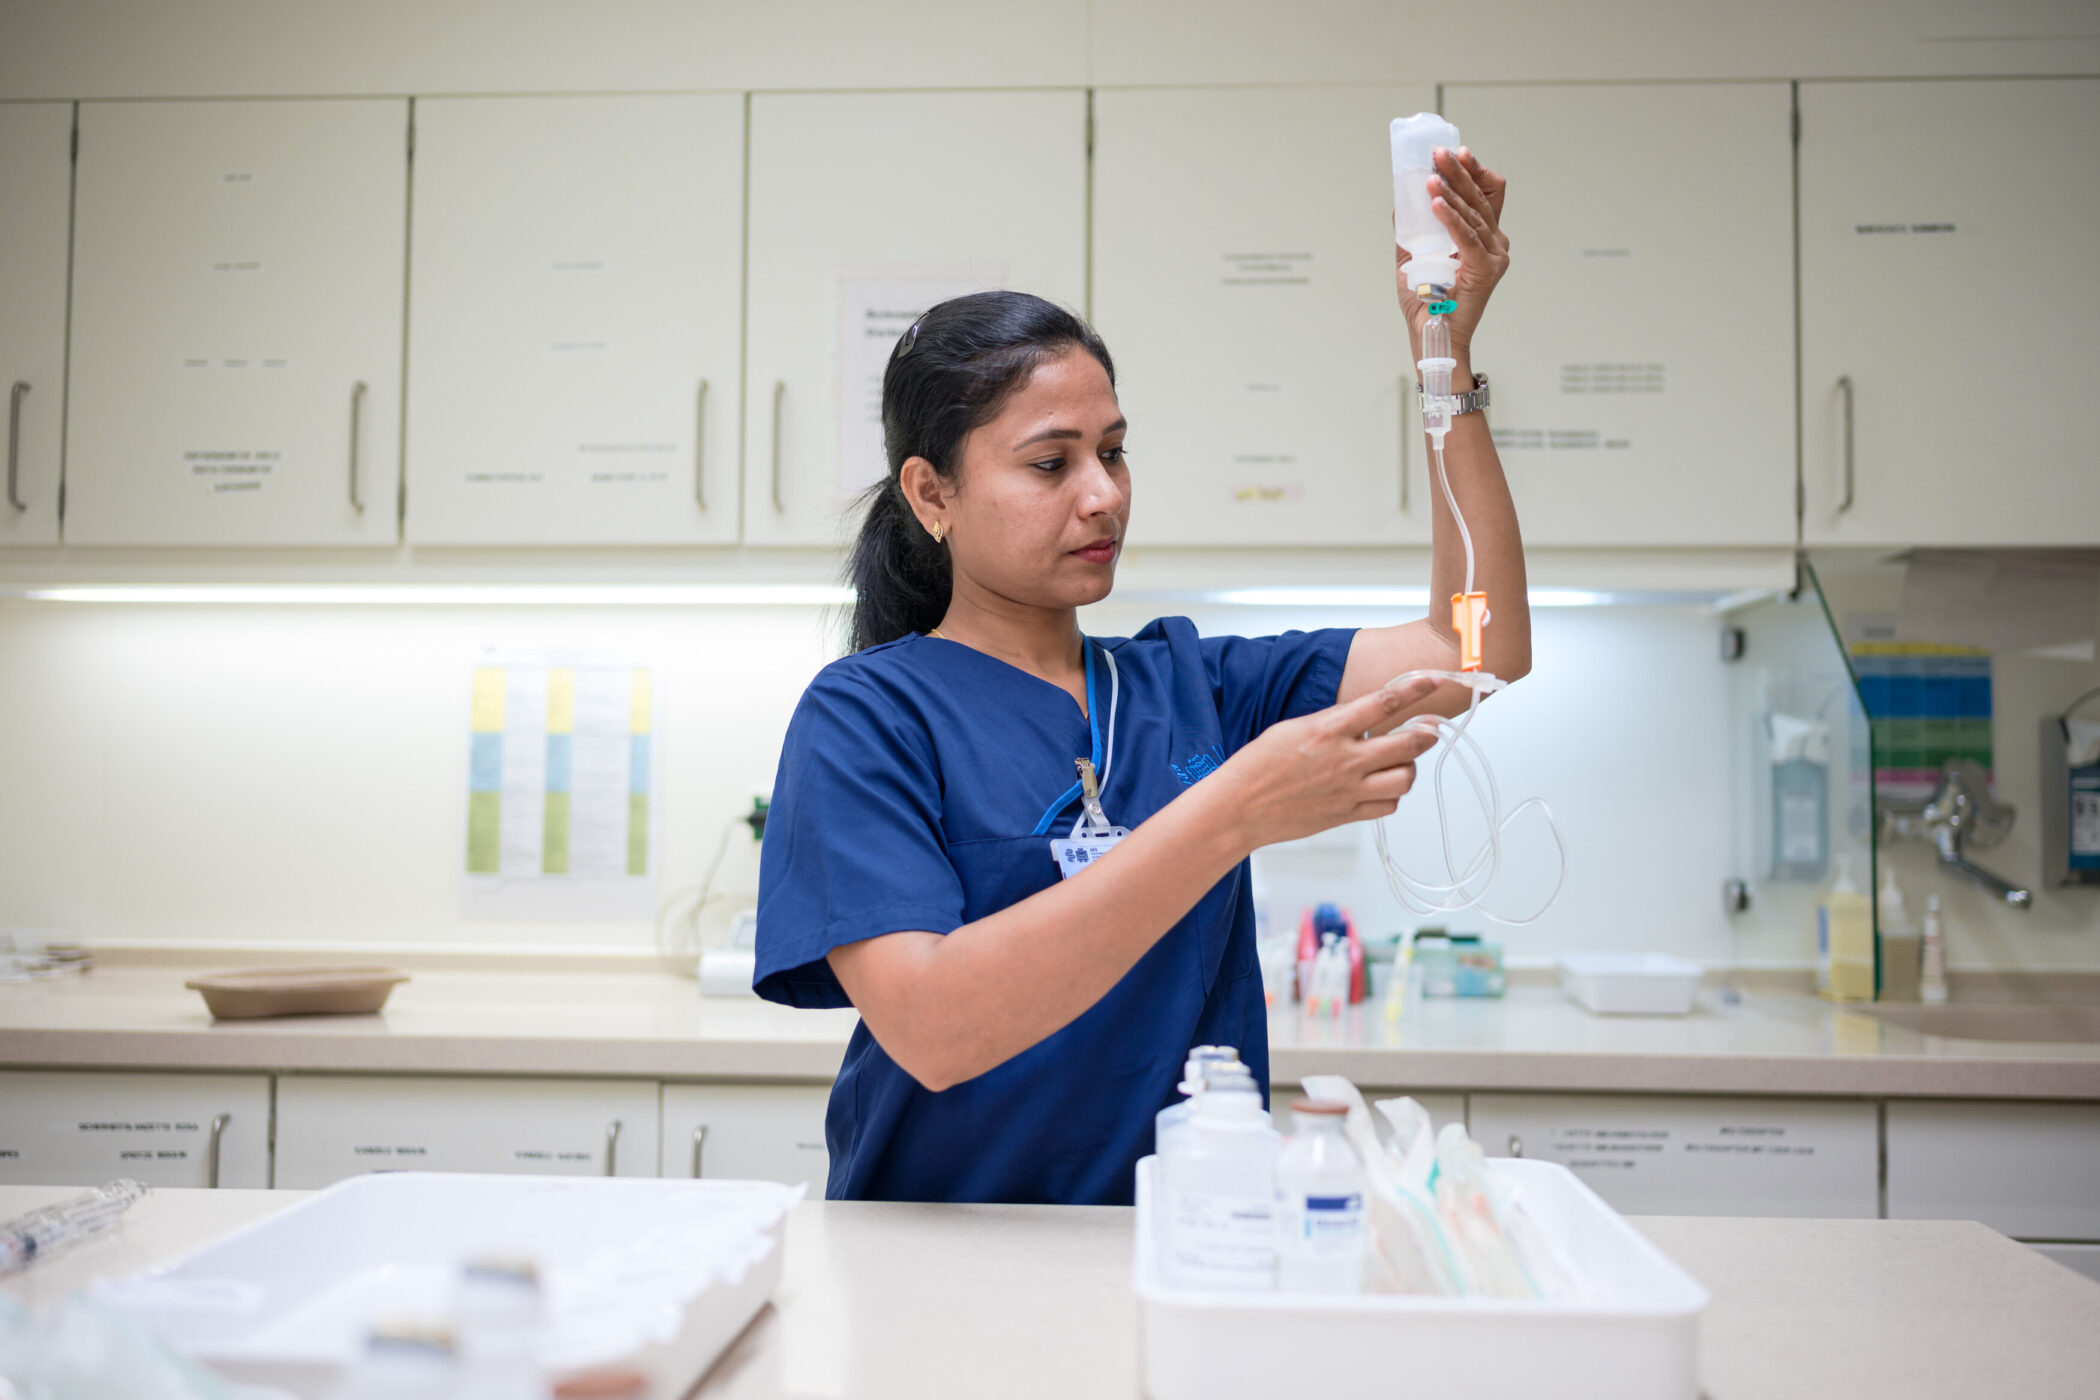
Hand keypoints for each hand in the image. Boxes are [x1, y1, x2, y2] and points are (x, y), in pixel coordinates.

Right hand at [1214, 678, 1440, 850]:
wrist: (1239, 807)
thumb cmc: (1258, 767)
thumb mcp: (1294, 729)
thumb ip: (1333, 724)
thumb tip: (1361, 720)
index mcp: (1329, 730)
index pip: (1384, 703)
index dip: (1415, 689)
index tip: (1432, 680)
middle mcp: (1345, 760)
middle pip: (1408, 744)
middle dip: (1426, 733)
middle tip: (1429, 729)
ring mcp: (1349, 790)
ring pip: (1405, 778)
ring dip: (1410, 767)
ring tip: (1401, 762)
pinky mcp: (1347, 815)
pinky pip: (1389, 806)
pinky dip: (1393, 795)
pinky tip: (1382, 787)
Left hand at [1397, 146, 1509, 360]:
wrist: (1432, 336)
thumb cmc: (1427, 302)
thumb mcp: (1414, 259)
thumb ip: (1411, 234)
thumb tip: (1400, 204)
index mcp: (1483, 238)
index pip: (1486, 195)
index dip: (1474, 172)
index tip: (1456, 153)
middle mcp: (1494, 243)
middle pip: (1479, 198)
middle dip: (1458, 172)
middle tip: (1438, 153)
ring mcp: (1494, 256)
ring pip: (1472, 214)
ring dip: (1450, 192)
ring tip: (1430, 176)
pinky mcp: (1486, 270)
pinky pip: (1467, 237)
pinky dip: (1451, 219)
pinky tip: (1436, 203)